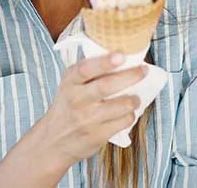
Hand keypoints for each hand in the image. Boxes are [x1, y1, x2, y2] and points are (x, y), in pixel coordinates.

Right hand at [33, 53, 144, 167]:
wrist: (53, 141)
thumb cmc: (68, 107)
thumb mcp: (70, 86)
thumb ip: (89, 72)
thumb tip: (122, 56)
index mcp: (70, 83)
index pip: (86, 69)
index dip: (105, 62)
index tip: (121, 55)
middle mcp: (77, 100)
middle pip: (107, 86)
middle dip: (130, 76)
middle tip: (143, 70)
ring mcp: (87, 119)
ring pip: (121, 105)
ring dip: (134, 99)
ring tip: (136, 97)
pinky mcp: (97, 135)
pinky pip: (123, 122)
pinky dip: (130, 115)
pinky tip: (127, 113)